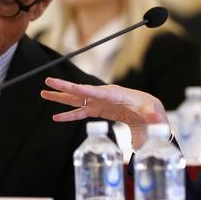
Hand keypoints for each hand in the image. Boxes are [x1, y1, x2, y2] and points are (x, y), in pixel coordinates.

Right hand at [41, 77, 167, 143]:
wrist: (148, 111)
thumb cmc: (150, 110)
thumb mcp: (152, 114)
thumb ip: (152, 116)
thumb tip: (156, 118)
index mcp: (116, 95)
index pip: (98, 91)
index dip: (85, 90)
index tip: (72, 86)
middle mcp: (104, 96)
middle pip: (82, 91)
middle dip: (65, 86)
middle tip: (48, 81)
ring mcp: (99, 102)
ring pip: (77, 99)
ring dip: (61, 97)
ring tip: (44, 93)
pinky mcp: (98, 110)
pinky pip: (80, 112)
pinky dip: (69, 115)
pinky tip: (56, 117)